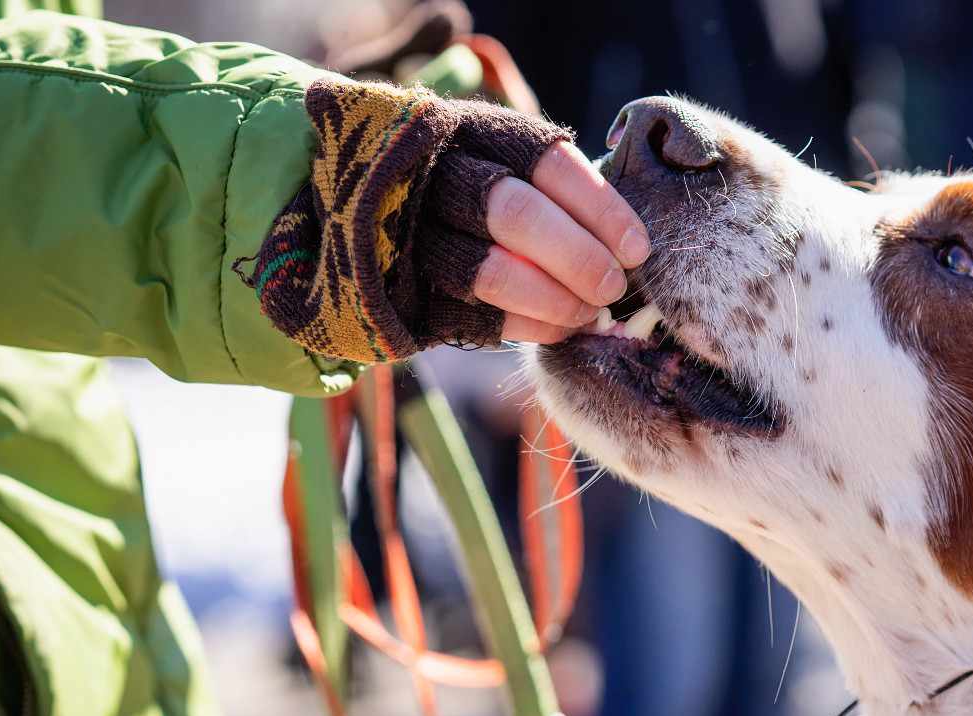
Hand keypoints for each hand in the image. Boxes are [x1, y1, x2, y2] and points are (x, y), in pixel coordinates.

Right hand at [246, 83, 647, 361]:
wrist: (335, 213)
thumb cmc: (451, 193)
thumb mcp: (491, 162)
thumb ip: (545, 189)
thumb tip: (627, 246)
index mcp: (466, 129)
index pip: (545, 161)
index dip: (600, 208)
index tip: (636, 248)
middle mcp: (431, 173)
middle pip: (517, 213)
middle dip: (579, 257)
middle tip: (614, 286)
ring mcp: (406, 231)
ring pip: (491, 269)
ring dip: (555, 299)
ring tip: (591, 313)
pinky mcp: (397, 286)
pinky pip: (471, 314)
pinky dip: (526, 325)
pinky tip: (558, 329)